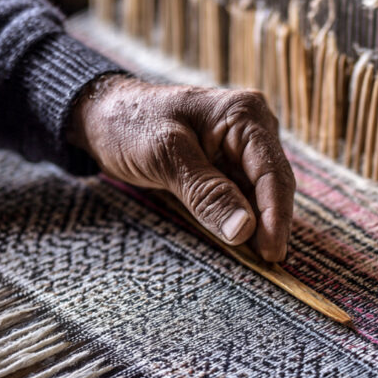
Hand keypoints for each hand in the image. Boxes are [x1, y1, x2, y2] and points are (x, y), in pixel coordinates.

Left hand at [69, 76, 294, 261]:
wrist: (101, 117)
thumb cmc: (129, 124)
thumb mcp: (165, 156)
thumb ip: (207, 192)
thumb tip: (244, 230)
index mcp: (243, 115)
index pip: (272, 172)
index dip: (276, 216)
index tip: (272, 252)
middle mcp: (251, 128)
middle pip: (273, 184)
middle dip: (270, 223)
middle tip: (265, 263)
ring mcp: (241, 148)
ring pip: (260, 195)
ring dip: (258, 225)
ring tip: (254, 258)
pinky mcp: (227, 165)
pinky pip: (242, 197)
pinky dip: (240, 219)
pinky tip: (239, 242)